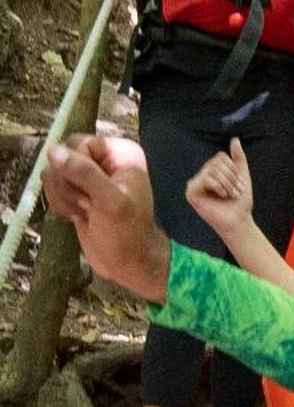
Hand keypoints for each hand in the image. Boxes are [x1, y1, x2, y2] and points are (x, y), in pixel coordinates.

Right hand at [43, 136, 170, 301]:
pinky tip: (79, 216)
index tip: (90, 193)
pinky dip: (61, 204)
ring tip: (86, 211)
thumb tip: (54, 151)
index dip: (75, 168)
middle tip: (88, 204)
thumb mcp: (110, 202)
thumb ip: (84, 174)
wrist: (127, 263)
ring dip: (64, 197)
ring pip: (54, 172)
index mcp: (120, 152)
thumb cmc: (126, 233)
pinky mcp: (77, 192)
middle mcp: (104, 159)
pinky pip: (53, 187)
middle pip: (62, 156)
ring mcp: (89, 176)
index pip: (78, 143)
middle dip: (67, 184)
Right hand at [185, 138, 254, 246]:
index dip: (233, 170)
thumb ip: (238, 158)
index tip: (238, 185)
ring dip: (227, 184)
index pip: (221, 157)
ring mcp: (194, 184)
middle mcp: (201, 176)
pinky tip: (219, 196)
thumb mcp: (242, 176)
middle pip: (216, 162)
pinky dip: (218, 187)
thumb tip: (235, 139)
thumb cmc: (240, 202)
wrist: (239, 220)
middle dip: (230, 178)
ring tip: (229, 196)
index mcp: (211, 171)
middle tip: (234, 192)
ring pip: (212, 170)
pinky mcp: (191, 193)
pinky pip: (206, 179)